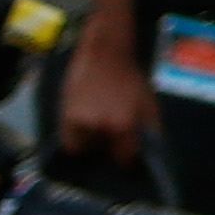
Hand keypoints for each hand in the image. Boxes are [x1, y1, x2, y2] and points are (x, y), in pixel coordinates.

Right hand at [55, 32, 152, 166]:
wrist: (104, 55)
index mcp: (123, 124)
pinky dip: (76, 138)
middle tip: (112, 140)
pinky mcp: (63, 115)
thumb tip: (149, 152)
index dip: (125, 158)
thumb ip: (150, 130)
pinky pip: (67, 139)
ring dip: (90, 143)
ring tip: (98, 129)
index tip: (126, 157)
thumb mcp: (149, 103)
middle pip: (102, 152)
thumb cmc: (130, 79)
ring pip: (82, 147)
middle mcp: (99, 125)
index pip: (123, 157)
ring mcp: (79, 121)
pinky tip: (86, 127)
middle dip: (107, 149)